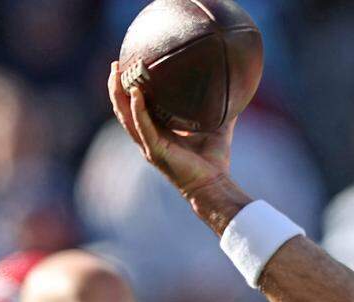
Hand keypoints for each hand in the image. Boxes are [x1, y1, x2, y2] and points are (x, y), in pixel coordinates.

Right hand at [107, 61, 233, 197]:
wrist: (215, 185)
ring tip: (118, 72)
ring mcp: (149, 144)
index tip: (130, 66)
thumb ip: (222, 110)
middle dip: (117, 86)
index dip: (130, 88)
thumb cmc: (214, 161)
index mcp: (158, 132)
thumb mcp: (218, 128)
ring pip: (126, 116)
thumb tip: (237, 91)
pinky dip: (138, 109)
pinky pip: (142, 126)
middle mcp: (149, 137)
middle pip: (124, 108)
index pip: (137, 107)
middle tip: (116, 64)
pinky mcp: (155, 150)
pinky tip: (136, 93)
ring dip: (119, 94)